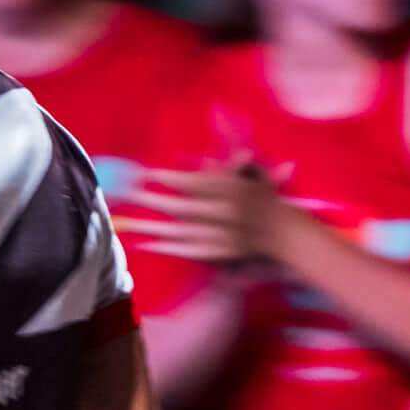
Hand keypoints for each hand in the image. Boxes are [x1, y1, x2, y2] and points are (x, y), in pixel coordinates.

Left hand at [116, 161, 288, 267]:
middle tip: (126, 194)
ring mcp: (222, 235)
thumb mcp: (249, 173)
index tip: (145, 173)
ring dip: (151, 228)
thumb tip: (204, 157)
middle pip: (182, 207)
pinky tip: (145, 243)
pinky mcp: (218, 252)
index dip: (167, 178)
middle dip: (152, 201)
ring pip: (179, 232)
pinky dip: (166, 247)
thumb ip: (226, 164)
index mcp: (232, 189)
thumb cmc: (262, 196)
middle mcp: (226, 212)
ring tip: (126, 224)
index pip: (193, 183)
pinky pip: (187, 250)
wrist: (283, 232)